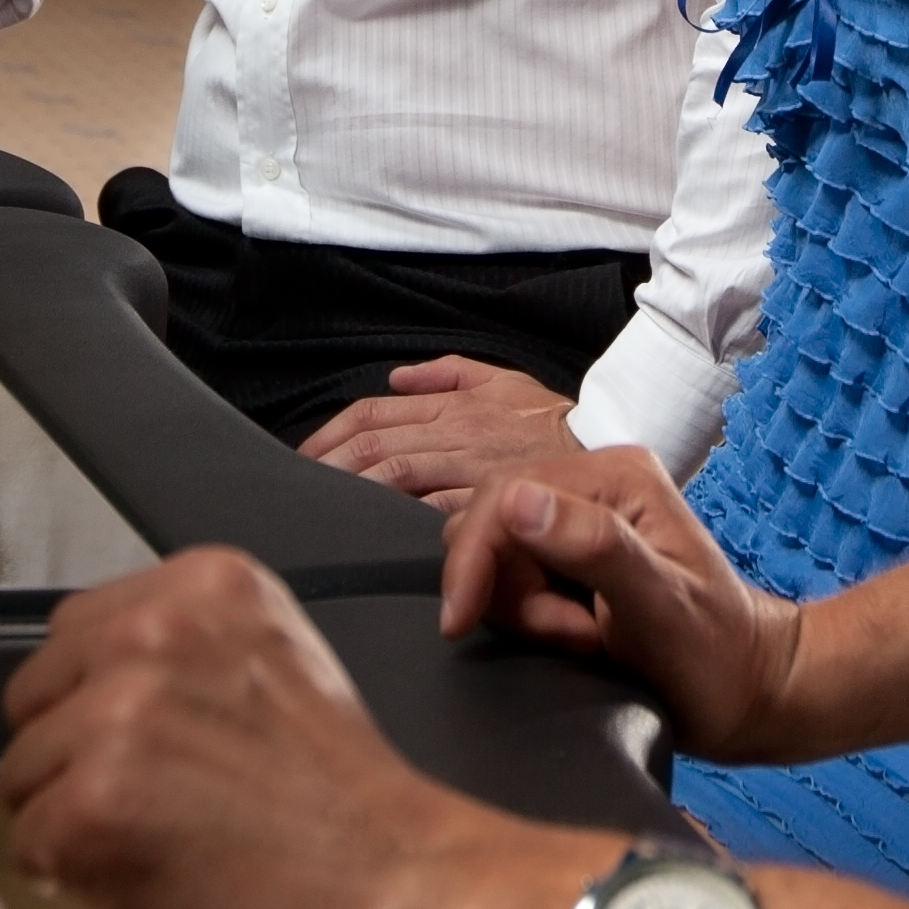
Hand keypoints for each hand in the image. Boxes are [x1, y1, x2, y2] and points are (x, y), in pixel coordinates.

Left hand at [0, 549, 575, 908]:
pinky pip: (31, 849)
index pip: (78, 633)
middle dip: (77, 757)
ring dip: (75, 824)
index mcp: (209, 585)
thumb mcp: (278, 674)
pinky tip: (156, 885)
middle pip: (35, 695)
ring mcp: (116, 716)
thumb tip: (106, 703)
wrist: (410, 897)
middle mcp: (155, 631)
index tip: (153, 750)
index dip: (103, 706)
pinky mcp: (89, 806)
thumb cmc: (360, 819)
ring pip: (25, 776)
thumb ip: (189, 665)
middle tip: (160, 809)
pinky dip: (77, 884)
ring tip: (168, 850)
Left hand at [300, 356, 588, 507]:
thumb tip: (397, 379)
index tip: (302, 460)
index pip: (372, 414)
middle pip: (374, 447)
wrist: (610, 448)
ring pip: (396, 478)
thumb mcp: (504, 381)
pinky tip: (376, 535)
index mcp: (453, 403)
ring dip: (354, 495)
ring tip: (322, 515)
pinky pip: (435, 512)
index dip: (329, 436)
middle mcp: (456, 431)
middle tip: (298, 493)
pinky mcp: (490, 503)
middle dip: (329, 469)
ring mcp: (471, 467)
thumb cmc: (554, 422)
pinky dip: (400, 522)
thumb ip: (449, 373)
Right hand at [439, 456, 811, 764]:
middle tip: (574, 636)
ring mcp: (580, 522)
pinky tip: (576, 639)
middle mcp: (594, 486)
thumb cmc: (714, 656)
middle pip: (490, 526)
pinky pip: (511, 579)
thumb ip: (592, 546)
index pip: (502, 496)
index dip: (473, 560)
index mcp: (615, 476)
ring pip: (495, 557)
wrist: (745, 694)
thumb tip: (515, 501)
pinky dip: (529, 618)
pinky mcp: (570, 558)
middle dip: (511, 593)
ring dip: (523, 612)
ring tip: (585, 640)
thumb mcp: (658, 605)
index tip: (460, 622)